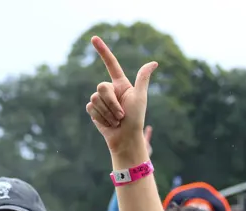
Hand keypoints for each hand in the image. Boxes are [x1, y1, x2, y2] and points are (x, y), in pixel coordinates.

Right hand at [86, 36, 158, 153]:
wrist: (126, 138)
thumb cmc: (136, 119)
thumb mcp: (140, 97)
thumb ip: (142, 78)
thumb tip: (154, 63)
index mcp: (121, 84)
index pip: (111, 64)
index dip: (103, 51)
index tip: (94, 38)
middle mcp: (110, 90)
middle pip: (101, 86)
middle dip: (111, 102)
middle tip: (122, 115)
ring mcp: (100, 100)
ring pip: (95, 98)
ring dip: (108, 113)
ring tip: (116, 121)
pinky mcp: (93, 110)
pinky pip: (91, 107)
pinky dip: (101, 117)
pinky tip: (108, 124)